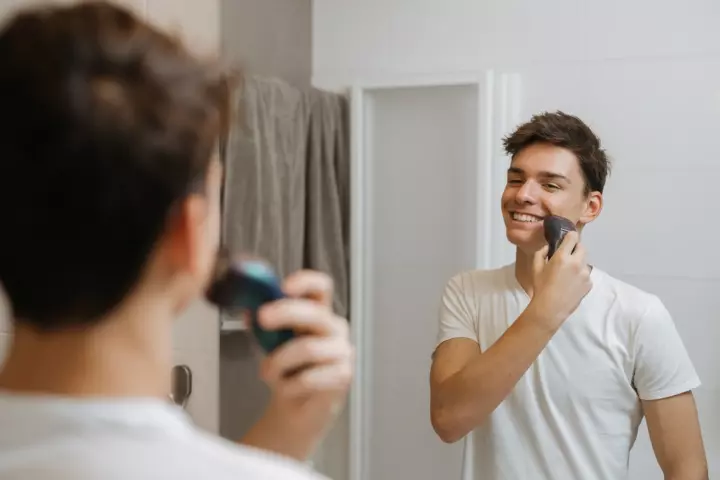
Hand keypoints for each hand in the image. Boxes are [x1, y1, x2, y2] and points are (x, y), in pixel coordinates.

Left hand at [256, 270, 352, 448]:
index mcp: (318, 312)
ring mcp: (342, 351)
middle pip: (316, 313)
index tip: (284, 286)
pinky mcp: (343, 376)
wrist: (296, 406)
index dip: (306, 282)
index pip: (321, 287)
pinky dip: (290, 385)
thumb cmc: (285, 368)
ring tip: (266, 373)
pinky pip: (310, 377)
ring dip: (279, 362)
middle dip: (286, 313)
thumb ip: (261, 324)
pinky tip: (286, 389)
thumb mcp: (269, 341)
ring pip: (308, 348)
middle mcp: (334, 328)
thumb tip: (247, 308)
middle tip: (262, 318)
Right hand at [530, 231, 591, 329]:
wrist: (550, 308)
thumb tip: (548, 246)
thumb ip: (541, 252)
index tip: (567, 239)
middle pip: (582, 247)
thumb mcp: (535, 267)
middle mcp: (576, 263)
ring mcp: (585, 274)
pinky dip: (581, 276)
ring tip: (568, 274)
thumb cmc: (541, 287)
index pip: (573, 237)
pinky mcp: (589, 283)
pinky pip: (586, 275)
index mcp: (562, 257)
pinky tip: (572, 284)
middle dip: (575, 249)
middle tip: (567, 257)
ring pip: (584, 262)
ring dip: (578, 263)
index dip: (570, 237)